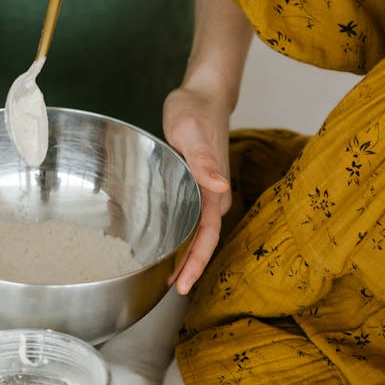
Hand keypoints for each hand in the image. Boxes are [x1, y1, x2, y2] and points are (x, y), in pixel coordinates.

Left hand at [162, 85, 231, 293]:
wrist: (203, 94)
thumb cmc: (195, 109)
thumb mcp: (191, 130)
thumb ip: (203, 160)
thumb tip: (220, 187)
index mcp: (214, 188)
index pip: (208, 234)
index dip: (196, 262)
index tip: (183, 282)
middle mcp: (213, 195)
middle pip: (204, 240)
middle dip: (190, 267)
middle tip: (172, 289)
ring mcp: (206, 192)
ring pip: (197, 232)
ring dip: (185, 255)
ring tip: (169, 277)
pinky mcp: (196, 186)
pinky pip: (190, 218)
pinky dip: (180, 235)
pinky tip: (164, 244)